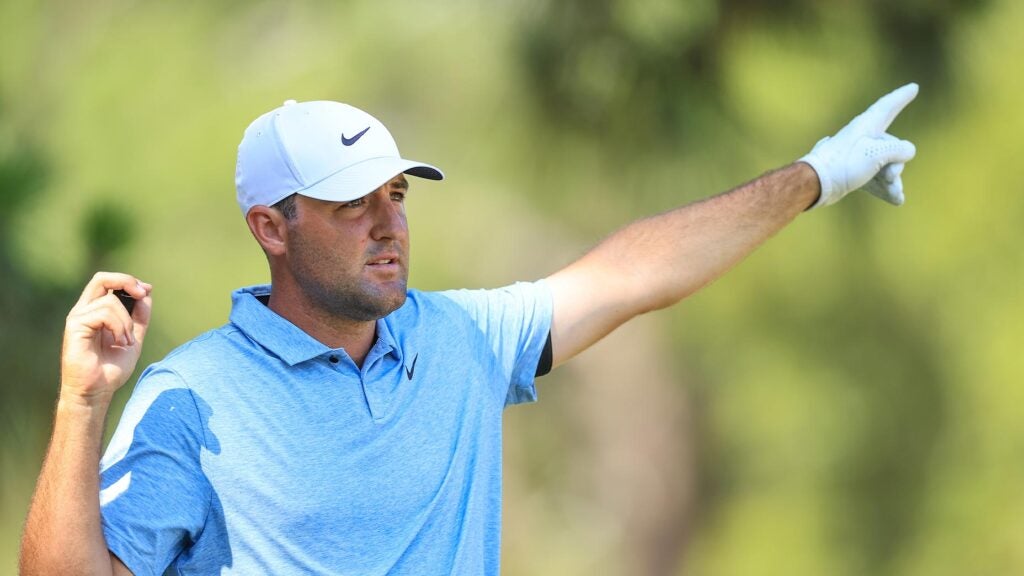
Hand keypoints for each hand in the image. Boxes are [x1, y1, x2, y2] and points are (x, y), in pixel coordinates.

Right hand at [60, 272, 151, 405]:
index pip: (107, 282)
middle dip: (126, 281)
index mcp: (96, 312)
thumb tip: (147, 293)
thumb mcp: (134, 338)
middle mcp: (84, 311)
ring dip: (127, 322)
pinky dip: (119, 327)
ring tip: (126, 342)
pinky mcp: (74, 326)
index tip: (146, 291)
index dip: (128, 281)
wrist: (97, 391)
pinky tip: (119, 343)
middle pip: (101, 279)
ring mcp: (77, 318)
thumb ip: (140, 317)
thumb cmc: (111, 369)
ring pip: (110, 301)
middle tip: (142, 294)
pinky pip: (103, 313)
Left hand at [801, 83, 918, 207]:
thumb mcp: (877, 154)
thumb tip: (908, 150)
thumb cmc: (845, 163)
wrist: (817, 183)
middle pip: (892, 147)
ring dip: (892, 182)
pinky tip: (896, 200)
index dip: (902, 97)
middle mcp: (863, 138)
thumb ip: (898, 150)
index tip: (913, 87)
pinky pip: (875, 179)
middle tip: (891, 176)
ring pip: (885, 166)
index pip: (888, 106)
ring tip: (895, 194)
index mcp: (867, 125)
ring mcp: (858, 156)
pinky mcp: (853, 172)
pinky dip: (884, 189)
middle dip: (897, 165)